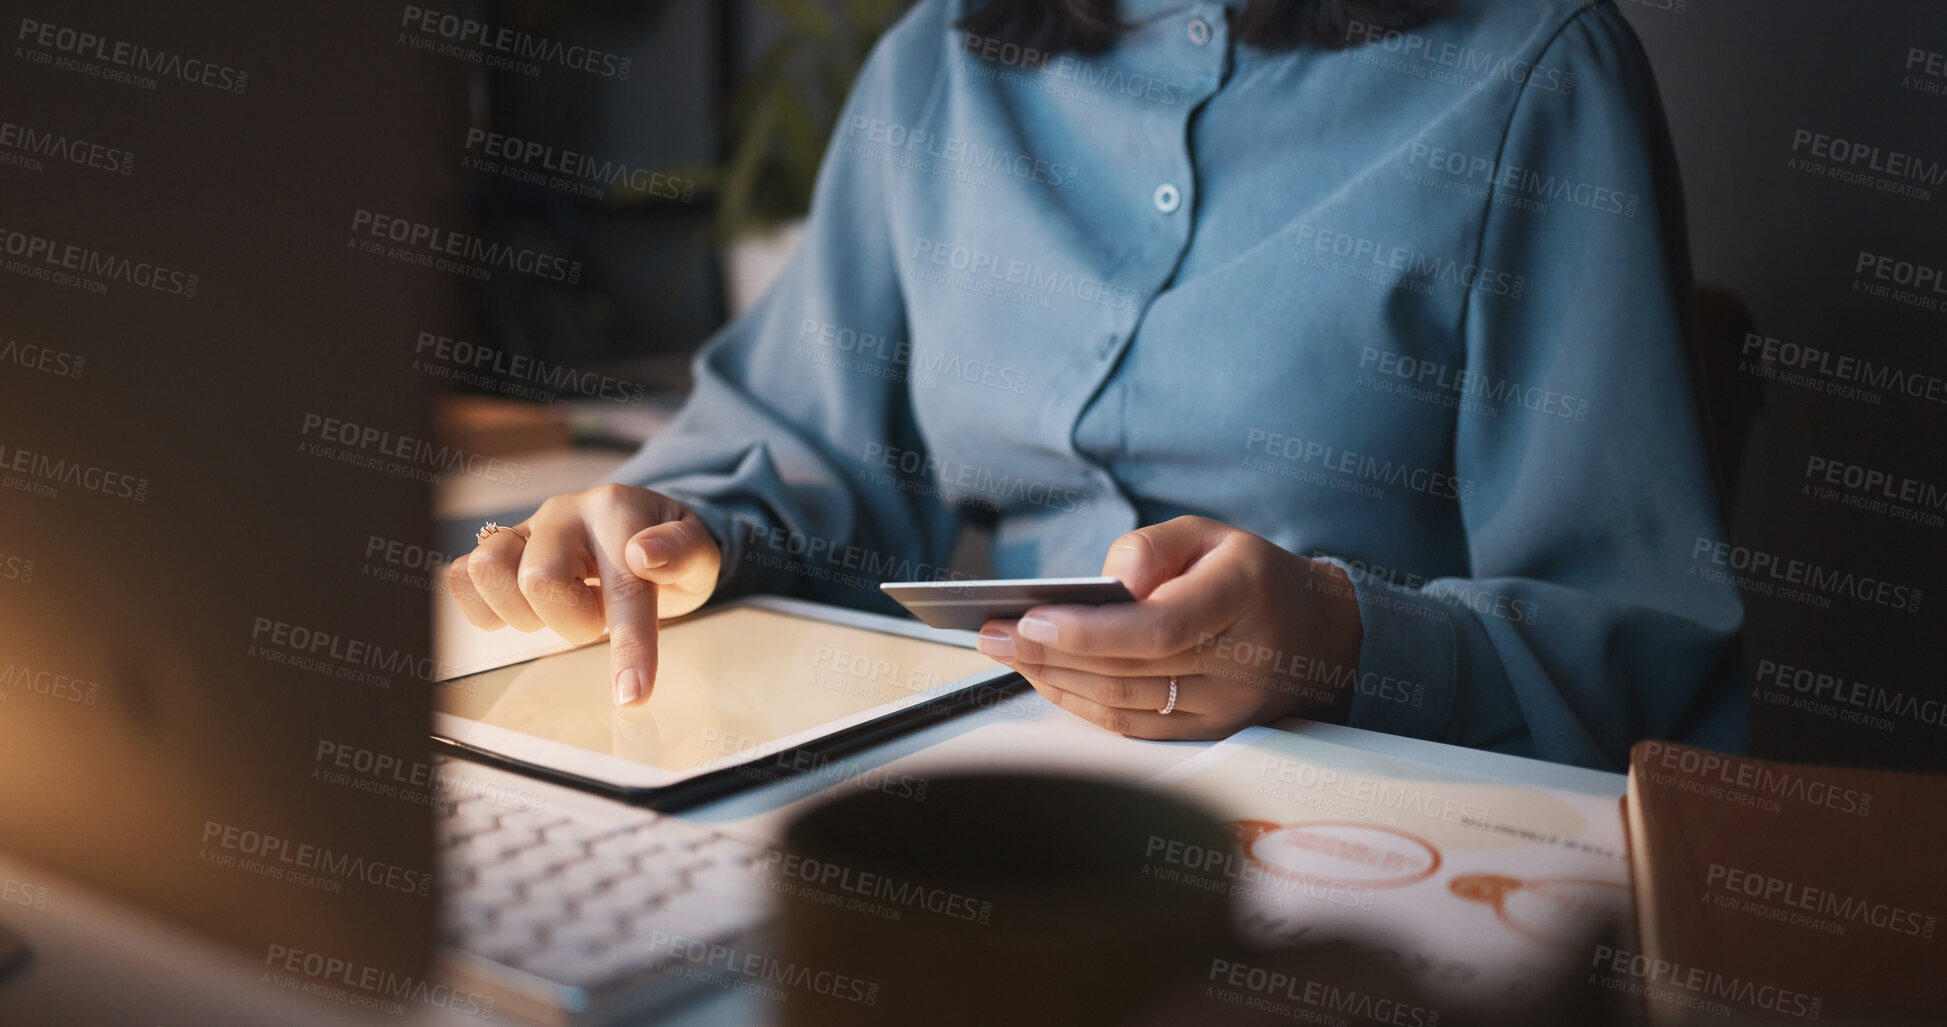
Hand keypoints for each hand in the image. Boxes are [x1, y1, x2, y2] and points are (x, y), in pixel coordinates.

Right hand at [445, 484, 720, 705]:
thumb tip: (645, 555)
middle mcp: (564, 514)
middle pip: (539, 580)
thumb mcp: (700, 555)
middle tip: (595, 623)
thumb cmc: (670, 552)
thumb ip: (683, 553)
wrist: (642, 530)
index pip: (623, 587)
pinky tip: (518, 612)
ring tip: (554, 614)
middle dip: (571, 622)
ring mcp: (525, 529)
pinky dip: (482, 605)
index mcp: (618, 512)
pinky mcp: (498, 549)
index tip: (632, 695)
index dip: (629, 646)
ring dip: (521, 612)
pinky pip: (461, 575)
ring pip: (488, 569)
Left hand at [975, 516, 1363, 739]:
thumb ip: (1152, 546)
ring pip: (1125, 705)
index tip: (1031, 618)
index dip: (1089, 631)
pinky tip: (1046, 679)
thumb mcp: (1209, 533)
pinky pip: (1135, 728)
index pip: (1157, 628)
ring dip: (1056, 681)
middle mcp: (1240, 661)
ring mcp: (1227, 708)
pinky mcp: (1212, 734)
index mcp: (1241, 597)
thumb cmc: (1250, 576)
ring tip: (1008, 652)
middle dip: (1049, 653)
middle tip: (992, 633)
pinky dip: (1082, 705)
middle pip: (1129, 670)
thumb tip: (1108, 582)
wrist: (1319, 634)